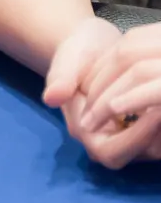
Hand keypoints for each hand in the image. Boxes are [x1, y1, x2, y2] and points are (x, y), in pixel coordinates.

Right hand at [44, 18, 160, 168]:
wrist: (93, 48)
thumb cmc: (78, 55)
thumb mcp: (67, 61)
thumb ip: (60, 80)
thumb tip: (52, 97)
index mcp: (86, 132)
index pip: (111, 152)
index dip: (135, 137)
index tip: (155, 111)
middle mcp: (109, 141)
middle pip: (141, 154)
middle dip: (158, 133)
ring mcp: (131, 136)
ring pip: (157, 146)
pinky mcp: (146, 128)